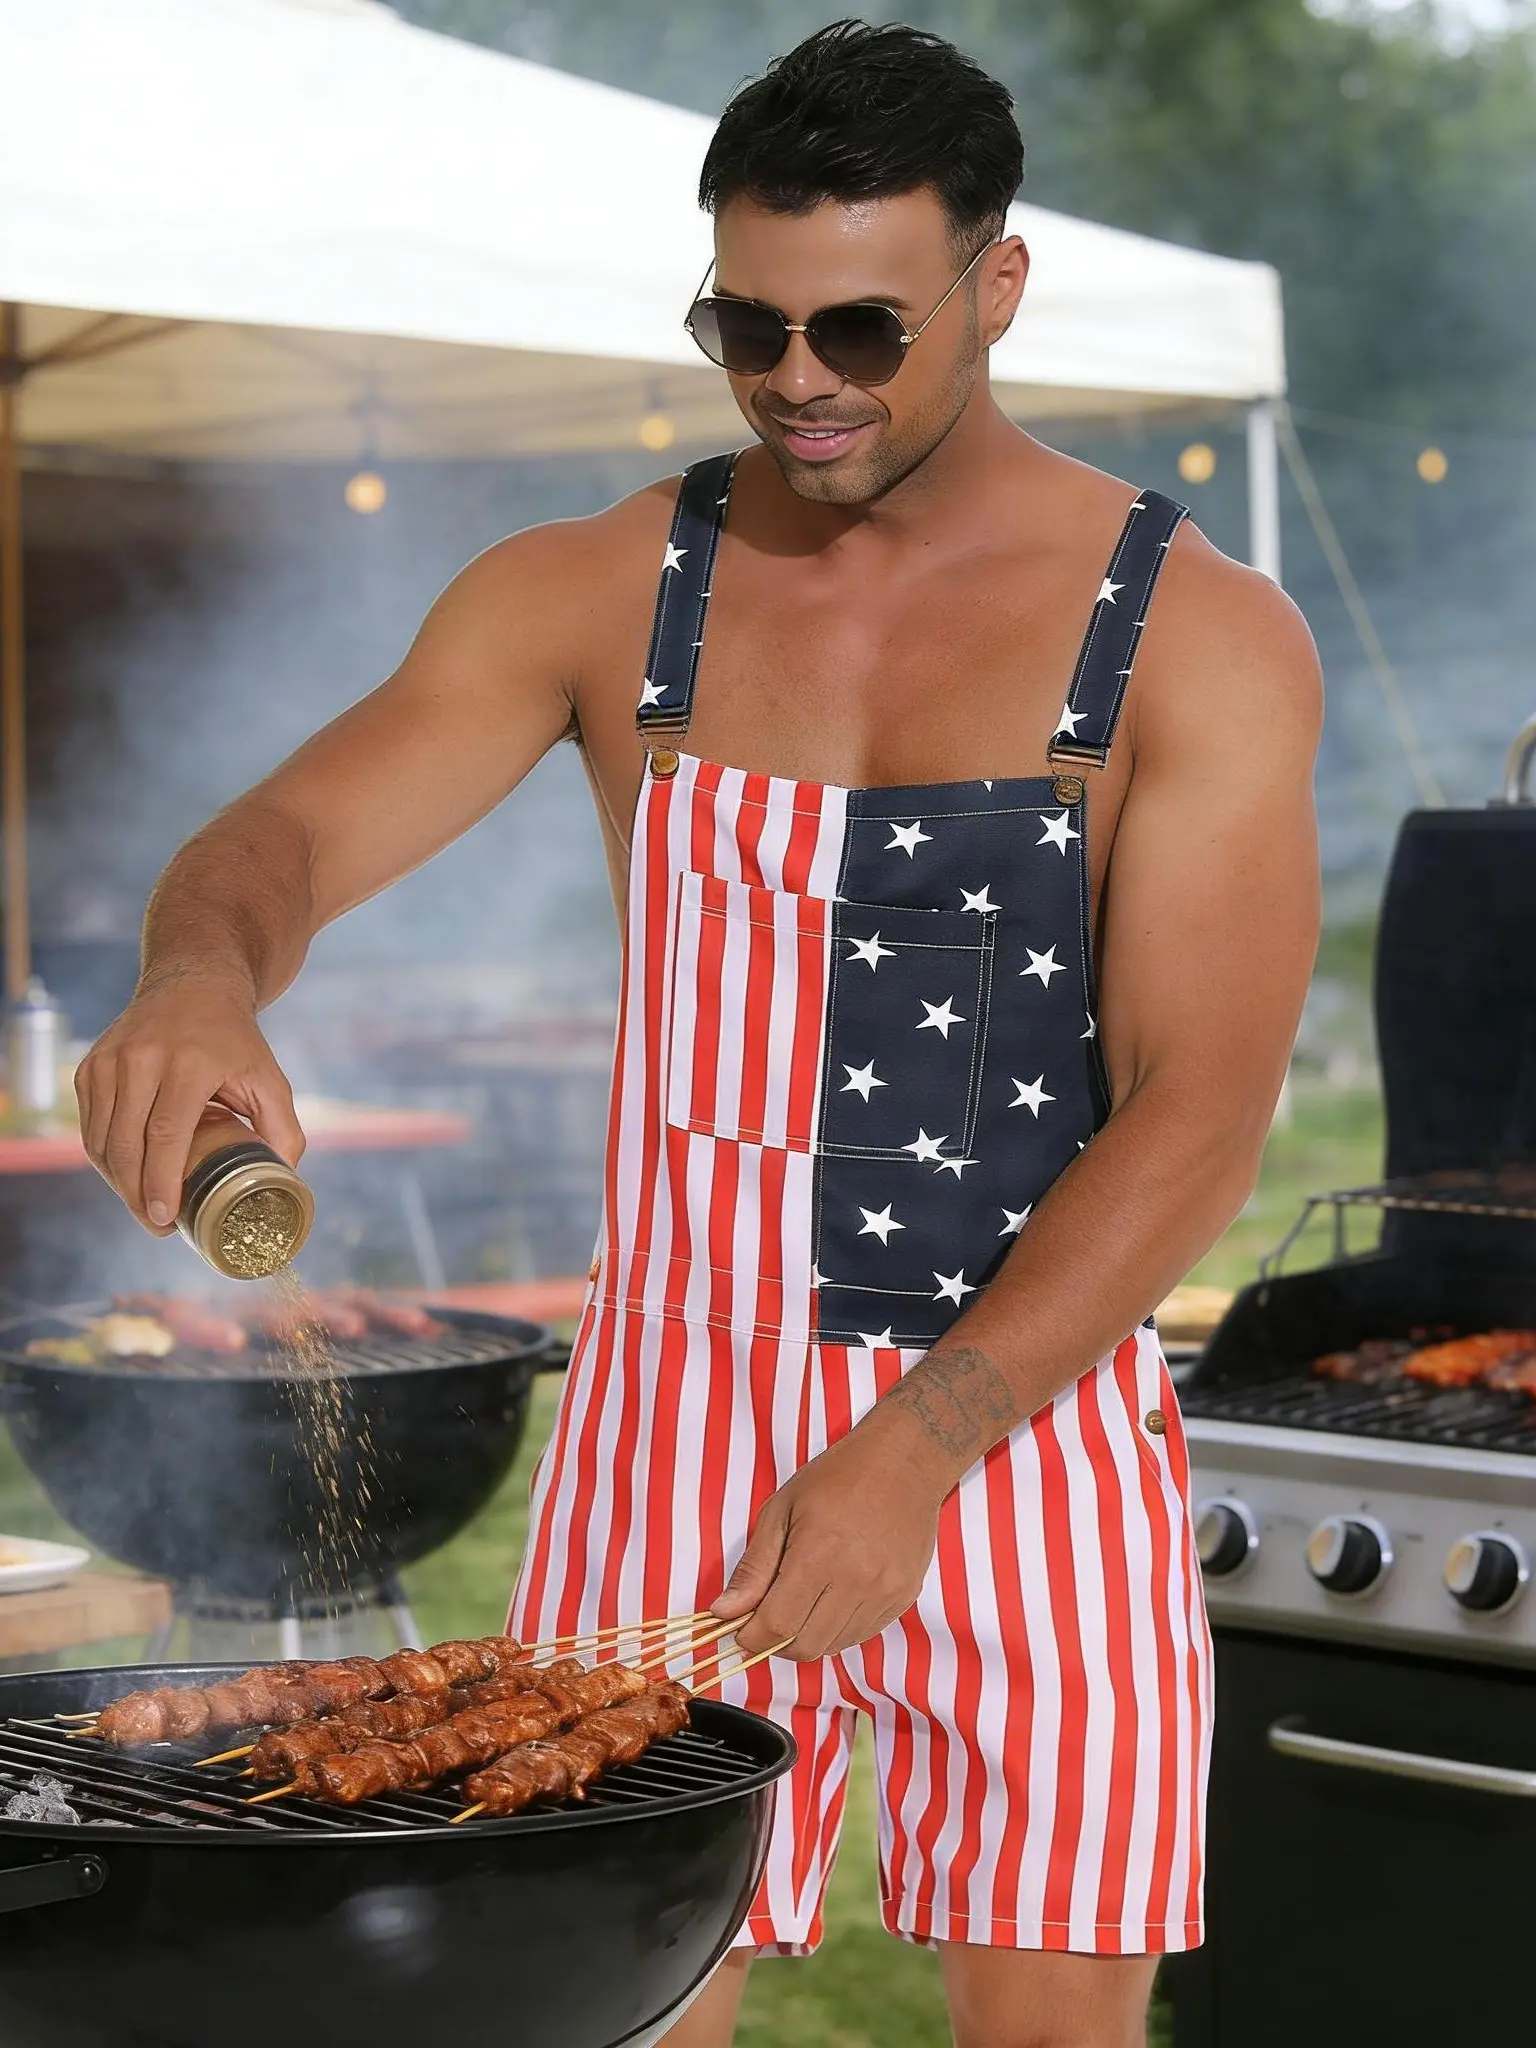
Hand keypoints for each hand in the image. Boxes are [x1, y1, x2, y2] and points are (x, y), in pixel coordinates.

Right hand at [75, 977, 304, 1234]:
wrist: (193, 985)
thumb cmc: (235, 1040)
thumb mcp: (269, 1077)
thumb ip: (283, 1128)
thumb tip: (285, 1179)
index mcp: (188, 1062)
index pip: (164, 1134)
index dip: (160, 1182)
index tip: (164, 1219)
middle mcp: (141, 1058)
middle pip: (126, 1144)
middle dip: (135, 1194)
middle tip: (156, 1224)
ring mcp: (109, 1060)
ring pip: (101, 1140)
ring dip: (118, 1182)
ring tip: (143, 1205)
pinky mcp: (90, 1066)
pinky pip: (90, 1126)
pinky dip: (104, 1158)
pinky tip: (126, 1176)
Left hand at [711, 1410, 946, 1661]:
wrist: (904, 1460)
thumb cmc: (839, 1476)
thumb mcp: (782, 1510)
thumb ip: (753, 1567)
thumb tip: (723, 1611)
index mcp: (820, 1553)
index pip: (777, 1625)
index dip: (751, 1636)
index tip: (742, 1628)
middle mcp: (857, 1579)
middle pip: (805, 1646)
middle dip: (776, 1641)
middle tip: (769, 1614)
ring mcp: (885, 1591)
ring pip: (834, 1646)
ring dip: (808, 1635)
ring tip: (803, 1600)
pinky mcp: (903, 1596)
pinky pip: (862, 1635)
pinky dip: (839, 1629)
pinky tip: (832, 1597)